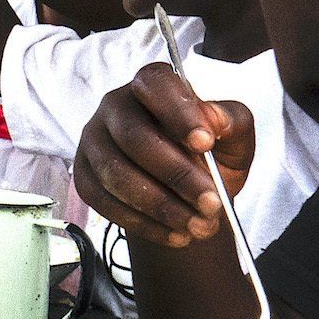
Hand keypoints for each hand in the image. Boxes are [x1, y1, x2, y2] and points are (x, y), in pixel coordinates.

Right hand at [73, 63, 255, 246]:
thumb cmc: (211, 155)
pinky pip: (103, 200)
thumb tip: (213, 119)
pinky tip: (174, 234)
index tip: (205, 142)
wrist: (187, 191)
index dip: (177, 112)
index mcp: (152, 84)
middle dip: (176, 175)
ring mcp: (93, 140)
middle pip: (133, 137)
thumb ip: (232, 121)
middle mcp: (115, 106)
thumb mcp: (235, 136)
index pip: (155, 85)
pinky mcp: (84, 175)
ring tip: (198, 226)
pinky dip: (141, 223)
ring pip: (115, 173)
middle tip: (211, 204)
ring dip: (160, 205)